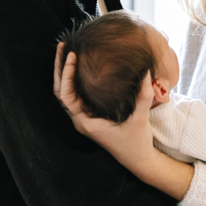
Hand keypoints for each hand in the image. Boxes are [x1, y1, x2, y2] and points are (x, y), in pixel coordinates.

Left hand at [53, 42, 155, 167]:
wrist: (138, 160)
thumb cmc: (137, 142)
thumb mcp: (141, 118)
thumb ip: (143, 95)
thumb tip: (146, 72)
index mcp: (86, 122)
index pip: (66, 96)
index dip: (66, 74)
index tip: (72, 56)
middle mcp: (80, 120)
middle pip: (60, 92)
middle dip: (59, 68)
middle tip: (63, 46)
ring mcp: (83, 119)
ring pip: (65, 93)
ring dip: (64, 73)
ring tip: (66, 52)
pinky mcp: (89, 117)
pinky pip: (74, 96)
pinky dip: (72, 80)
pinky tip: (79, 67)